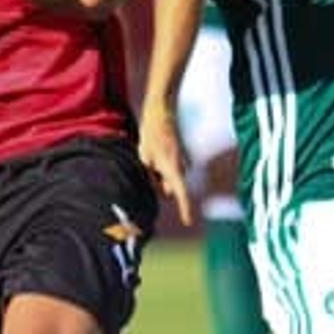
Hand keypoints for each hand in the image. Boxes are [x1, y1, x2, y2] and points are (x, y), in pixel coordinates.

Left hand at [138, 101, 193, 226]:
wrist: (161, 112)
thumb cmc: (150, 134)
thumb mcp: (145, 157)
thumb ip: (152, 176)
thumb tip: (162, 190)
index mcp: (172, 168)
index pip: (180, 193)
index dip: (184, 209)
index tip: (188, 222)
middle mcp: (180, 166)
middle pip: (170, 186)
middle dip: (159, 184)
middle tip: (147, 165)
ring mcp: (180, 160)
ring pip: (168, 176)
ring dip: (158, 173)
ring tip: (148, 154)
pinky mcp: (178, 155)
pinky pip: (169, 168)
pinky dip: (160, 166)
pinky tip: (152, 150)